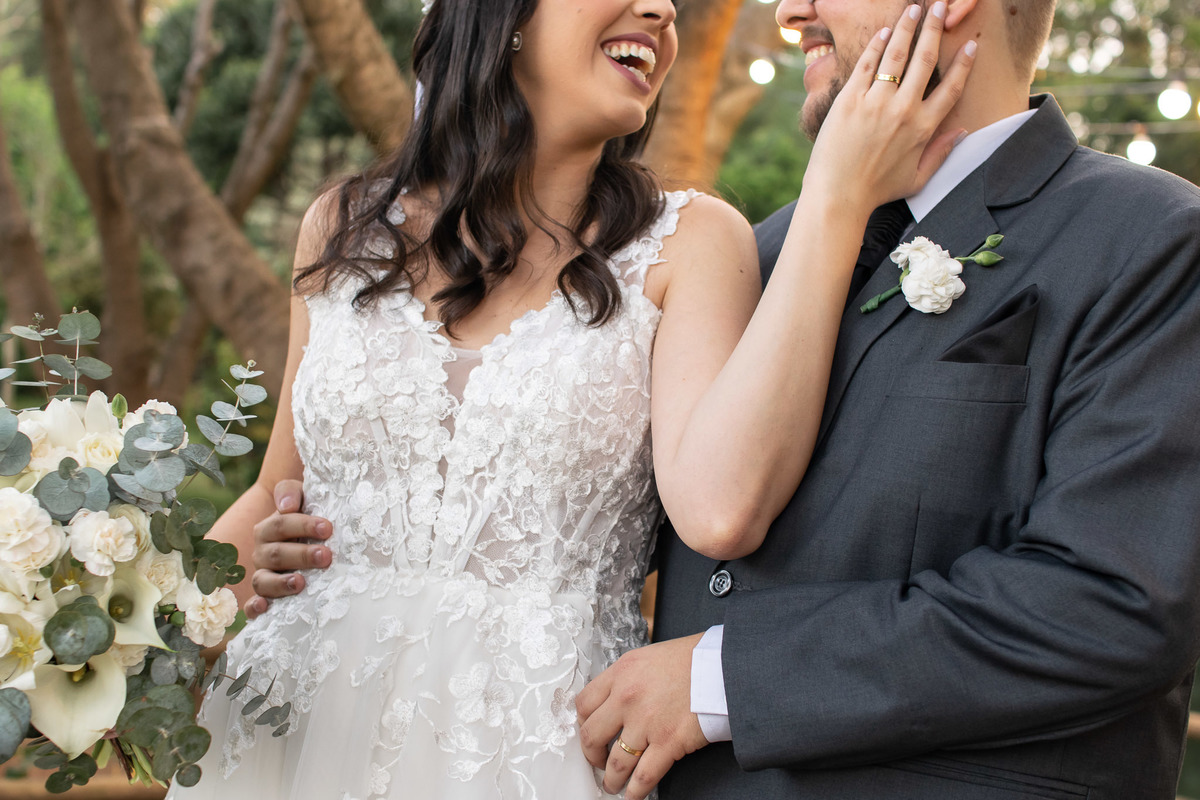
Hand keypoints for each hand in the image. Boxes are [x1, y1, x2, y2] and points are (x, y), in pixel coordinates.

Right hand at [244, 479, 332, 618]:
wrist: (310, 538)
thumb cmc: (308, 516)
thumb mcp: (301, 498)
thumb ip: (290, 492)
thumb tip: (287, 507)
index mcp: (268, 529)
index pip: (281, 525)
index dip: (303, 526)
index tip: (328, 528)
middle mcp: (262, 553)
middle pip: (276, 554)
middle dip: (302, 555)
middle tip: (326, 556)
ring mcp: (263, 576)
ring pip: (263, 580)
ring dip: (280, 583)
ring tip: (300, 583)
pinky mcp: (265, 597)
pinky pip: (251, 606)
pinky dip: (254, 608)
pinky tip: (264, 608)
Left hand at [576, 634, 706, 799]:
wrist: (722, 666)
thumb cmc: (691, 659)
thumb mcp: (648, 658)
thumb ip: (627, 677)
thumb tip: (613, 700)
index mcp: (621, 673)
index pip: (584, 703)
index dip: (583, 724)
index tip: (589, 732)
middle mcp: (627, 697)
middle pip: (591, 736)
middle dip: (591, 755)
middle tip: (596, 762)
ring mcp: (646, 722)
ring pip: (616, 762)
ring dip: (611, 779)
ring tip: (612, 785)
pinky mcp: (668, 743)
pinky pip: (644, 776)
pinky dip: (635, 791)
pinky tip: (632, 796)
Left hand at [804, 1, 976, 213]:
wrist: (838, 195)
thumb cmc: (877, 190)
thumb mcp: (917, 179)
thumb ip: (941, 154)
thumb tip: (962, 132)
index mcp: (924, 128)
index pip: (951, 87)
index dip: (963, 64)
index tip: (970, 45)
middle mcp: (904, 110)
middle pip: (925, 59)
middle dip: (935, 28)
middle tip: (941, 6)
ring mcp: (876, 103)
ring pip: (896, 54)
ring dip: (907, 26)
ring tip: (914, 7)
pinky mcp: (850, 100)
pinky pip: (867, 64)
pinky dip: (877, 45)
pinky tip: (884, 31)